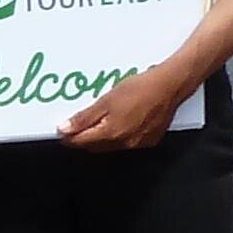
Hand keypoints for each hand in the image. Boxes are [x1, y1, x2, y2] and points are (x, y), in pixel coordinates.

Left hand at [60, 59, 193, 150]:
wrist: (171, 85)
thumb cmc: (141, 88)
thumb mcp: (106, 99)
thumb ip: (84, 117)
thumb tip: (65, 129)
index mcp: (111, 134)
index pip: (81, 143)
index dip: (68, 137)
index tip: (61, 129)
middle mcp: (124, 143)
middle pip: (94, 146)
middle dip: (83, 138)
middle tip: (76, 123)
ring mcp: (138, 144)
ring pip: (110, 146)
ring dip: (101, 137)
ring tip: (99, 119)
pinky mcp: (149, 140)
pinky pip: (127, 142)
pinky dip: (119, 135)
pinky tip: (120, 120)